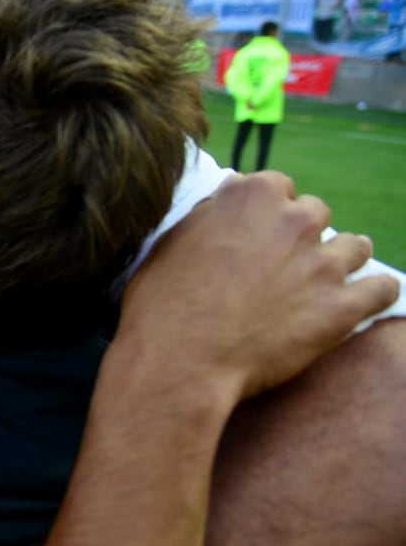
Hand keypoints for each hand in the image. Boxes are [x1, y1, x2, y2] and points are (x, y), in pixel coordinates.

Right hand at [118, 171, 398, 405]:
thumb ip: (209, 215)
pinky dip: (376, 292)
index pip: (276, 186)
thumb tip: (226, 204)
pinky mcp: (341, 307)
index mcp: (252, 194)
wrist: (180, 359)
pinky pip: (383, 289)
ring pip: (355, 246)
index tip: (253, 235)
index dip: (264, 213)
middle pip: (315, 212)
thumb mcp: (171, 239)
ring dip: (339, 259)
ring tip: (319, 282)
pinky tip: (361, 300)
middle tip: (278, 265)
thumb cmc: (161, 301)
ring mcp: (323, 263)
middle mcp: (295, 220)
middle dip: (300, 234)